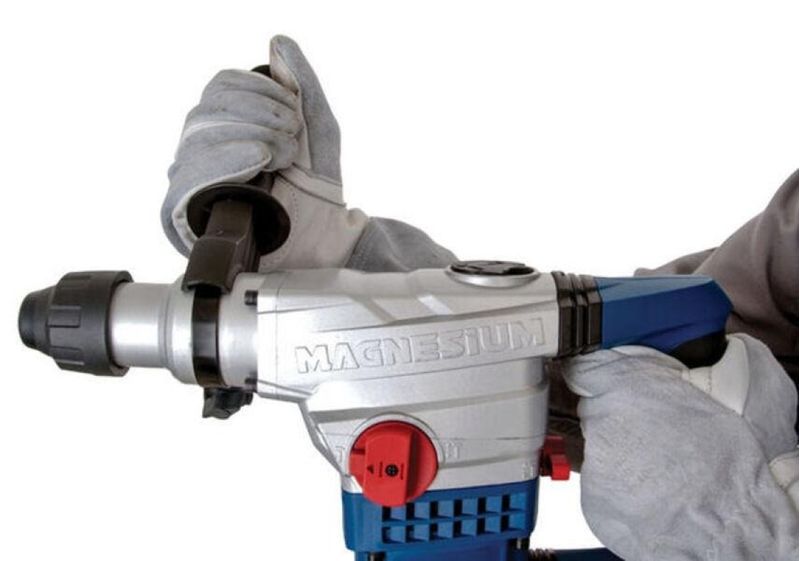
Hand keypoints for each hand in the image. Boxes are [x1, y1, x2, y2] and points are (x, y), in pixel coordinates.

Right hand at [161, 35, 366, 268]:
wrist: (321, 243)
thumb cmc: (315, 193)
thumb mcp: (318, 131)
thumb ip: (302, 86)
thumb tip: (278, 44)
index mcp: (228, 126)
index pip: (221, 87)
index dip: (257, 90)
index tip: (292, 110)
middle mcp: (202, 149)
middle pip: (209, 109)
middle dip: (259, 115)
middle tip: (291, 139)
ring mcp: (190, 180)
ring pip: (199, 137)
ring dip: (252, 137)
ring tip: (282, 158)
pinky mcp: (182, 213)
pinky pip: (189, 176)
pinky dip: (228, 161)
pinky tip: (257, 160)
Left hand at [561, 334, 797, 559]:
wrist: (728, 525)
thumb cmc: (725, 468)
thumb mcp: (702, 404)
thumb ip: (659, 387)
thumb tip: (647, 382)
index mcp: (629, 387)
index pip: (586, 370)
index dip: (594, 380)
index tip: (597, 385)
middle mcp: (604, 418)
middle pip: (595, 413)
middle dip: (615, 423)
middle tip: (650, 442)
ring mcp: (595, 458)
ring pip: (599, 450)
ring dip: (619, 459)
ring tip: (657, 474)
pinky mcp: (592, 494)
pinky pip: (601, 486)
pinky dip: (618, 490)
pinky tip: (648, 496)